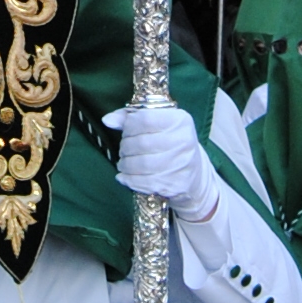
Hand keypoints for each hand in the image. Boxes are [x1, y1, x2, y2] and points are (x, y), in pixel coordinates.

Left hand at [103, 100, 220, 223]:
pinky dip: (129, 180)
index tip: (126, 132)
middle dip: (125, 147)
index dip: (129, 126)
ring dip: (125, 165)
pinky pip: (145, 183)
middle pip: (142, 143)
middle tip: (123, 151)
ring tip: (123, 164)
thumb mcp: (157, 124)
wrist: (194, 174)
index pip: (145, 119)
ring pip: (142, 164)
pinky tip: (124, 177)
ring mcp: (181, 164)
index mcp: (179, 120)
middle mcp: (183, 140)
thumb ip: (131, 118)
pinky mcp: (176, 184)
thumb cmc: (170, 143)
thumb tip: (107, 120)